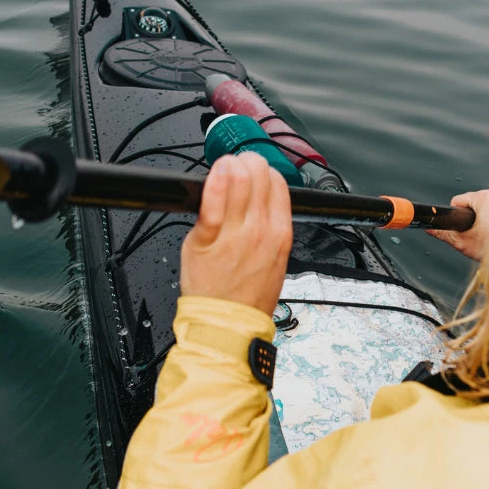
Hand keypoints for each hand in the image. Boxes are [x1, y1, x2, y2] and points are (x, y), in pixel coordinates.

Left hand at [181, 153, 292, 315]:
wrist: (229, 326)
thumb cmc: (248, 298)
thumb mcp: (274, 260)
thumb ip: (267, 228)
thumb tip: (256, 203)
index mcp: (280, 233)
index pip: (278, 183)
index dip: (263, 170)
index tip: (251, 172)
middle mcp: (261, 229)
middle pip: (259, 175)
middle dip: (245, 162)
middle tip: (234, 166)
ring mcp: (235, 234)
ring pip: (238, 180)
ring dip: (229, 166)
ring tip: (222, 168)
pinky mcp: (208, 239)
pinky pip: (213, 203)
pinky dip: (214, 183)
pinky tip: (214, 174)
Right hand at [426, 189, 488, 261]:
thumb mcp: (462, 242)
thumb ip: (443, 233)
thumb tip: (429, 229)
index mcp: (483, 198)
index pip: (458, 201)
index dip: (455, 216)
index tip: (460, 229)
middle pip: (472, 205)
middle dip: (470, 220)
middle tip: (475, 236)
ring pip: (486, 210)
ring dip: (483, 222)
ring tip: (487, 238)